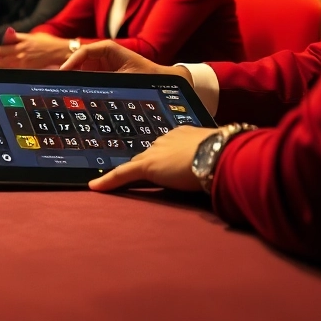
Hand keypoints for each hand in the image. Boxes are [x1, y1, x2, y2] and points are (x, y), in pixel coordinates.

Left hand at [0, 32, 71, 67]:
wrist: (57, 51)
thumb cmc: (46, 41)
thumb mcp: (32, 35)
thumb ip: (20, 37)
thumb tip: (9, 37)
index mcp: (24, 40)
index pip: (7, 41)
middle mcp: (23, 49)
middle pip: (5, 52)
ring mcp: (25, 59)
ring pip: (9, 62)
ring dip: (0, 63)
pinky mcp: (28, 67)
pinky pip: (16, 69)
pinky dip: (10, 69)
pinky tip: (5, 70)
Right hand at [59, 40, 188, 82]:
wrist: (161, 81)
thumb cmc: (146, 75)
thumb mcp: (125, 78)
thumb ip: (104, 80)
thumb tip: (85, 85)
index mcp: (108, 49)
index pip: (84, 52)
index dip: (71, 61)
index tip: (63, 72)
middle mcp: (102, 55)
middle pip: (79, 61)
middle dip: (69, 71)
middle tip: (57, 83)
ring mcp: (101, 65)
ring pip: (81, 70)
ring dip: (74, 79)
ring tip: (64, 90)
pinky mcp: (102, 75)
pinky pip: (87, 78)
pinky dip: (81, 85)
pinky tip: (74, 94)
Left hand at [87, 125, 216, 191]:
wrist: (220, 154)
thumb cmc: (226, 155)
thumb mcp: (218, 153)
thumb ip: (210, 158)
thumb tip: (218, 166)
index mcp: (183, 134)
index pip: (166, 146)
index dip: (163, 156)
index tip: (163, 162)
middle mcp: (166, 138)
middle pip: (149, 154)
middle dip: (145, 164)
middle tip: (143, 175)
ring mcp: (155, 151)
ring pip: (136, 163)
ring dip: (131, 172)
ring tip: (116, 182)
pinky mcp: (147, 166)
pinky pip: (123, 174)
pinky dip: (108, 181)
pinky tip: (94, 186)